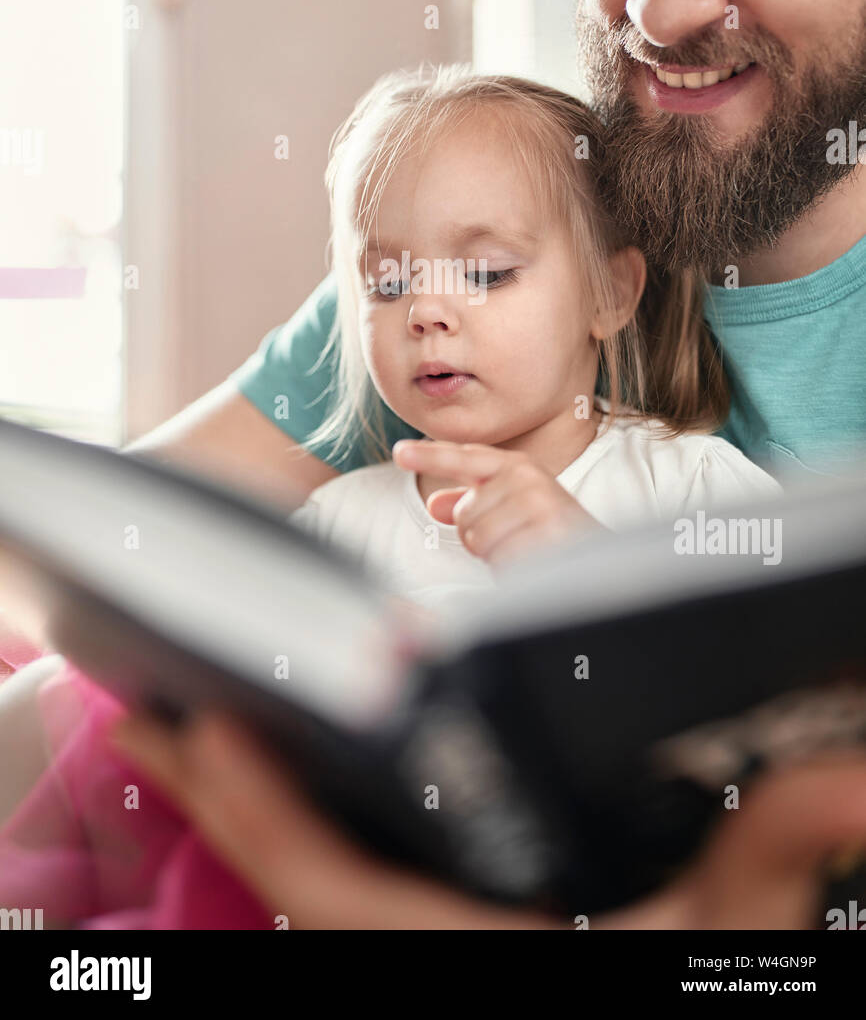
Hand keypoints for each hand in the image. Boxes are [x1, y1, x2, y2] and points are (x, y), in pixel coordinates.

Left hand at [113, 711, 865, 929]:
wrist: (661, 996)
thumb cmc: (687, 975)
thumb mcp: (732, 934)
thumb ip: (779, 847)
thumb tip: (855, 767)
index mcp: (477, 952)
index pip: (337, 889)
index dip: (265, 811)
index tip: (207, 721)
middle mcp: (429, 948)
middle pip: (289, 872)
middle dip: (208, 791)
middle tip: (135, 703)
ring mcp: (423, 937)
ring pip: (301, 873)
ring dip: (238, 800)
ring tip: (178, 723)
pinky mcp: (439, 928)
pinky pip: (334, 873)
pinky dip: (287, 824)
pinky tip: (282, 777)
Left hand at [392, 439, 596, 563]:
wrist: (604, 565)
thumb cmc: (551, 538)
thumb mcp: (510, 514)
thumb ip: (474, 505)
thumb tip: (438, 503)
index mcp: (519, 468)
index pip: (467, 458)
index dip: (431, 455)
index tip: (400, 452)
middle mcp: (529, 479)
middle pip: (464, 513)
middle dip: (480, 537)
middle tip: (517, 540)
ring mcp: (539, 504)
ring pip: (478, 537)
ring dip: (497, 555)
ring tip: (529, 551)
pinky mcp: (547, 532)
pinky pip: (499, 557)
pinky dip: (511, 568)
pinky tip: (536, 562)